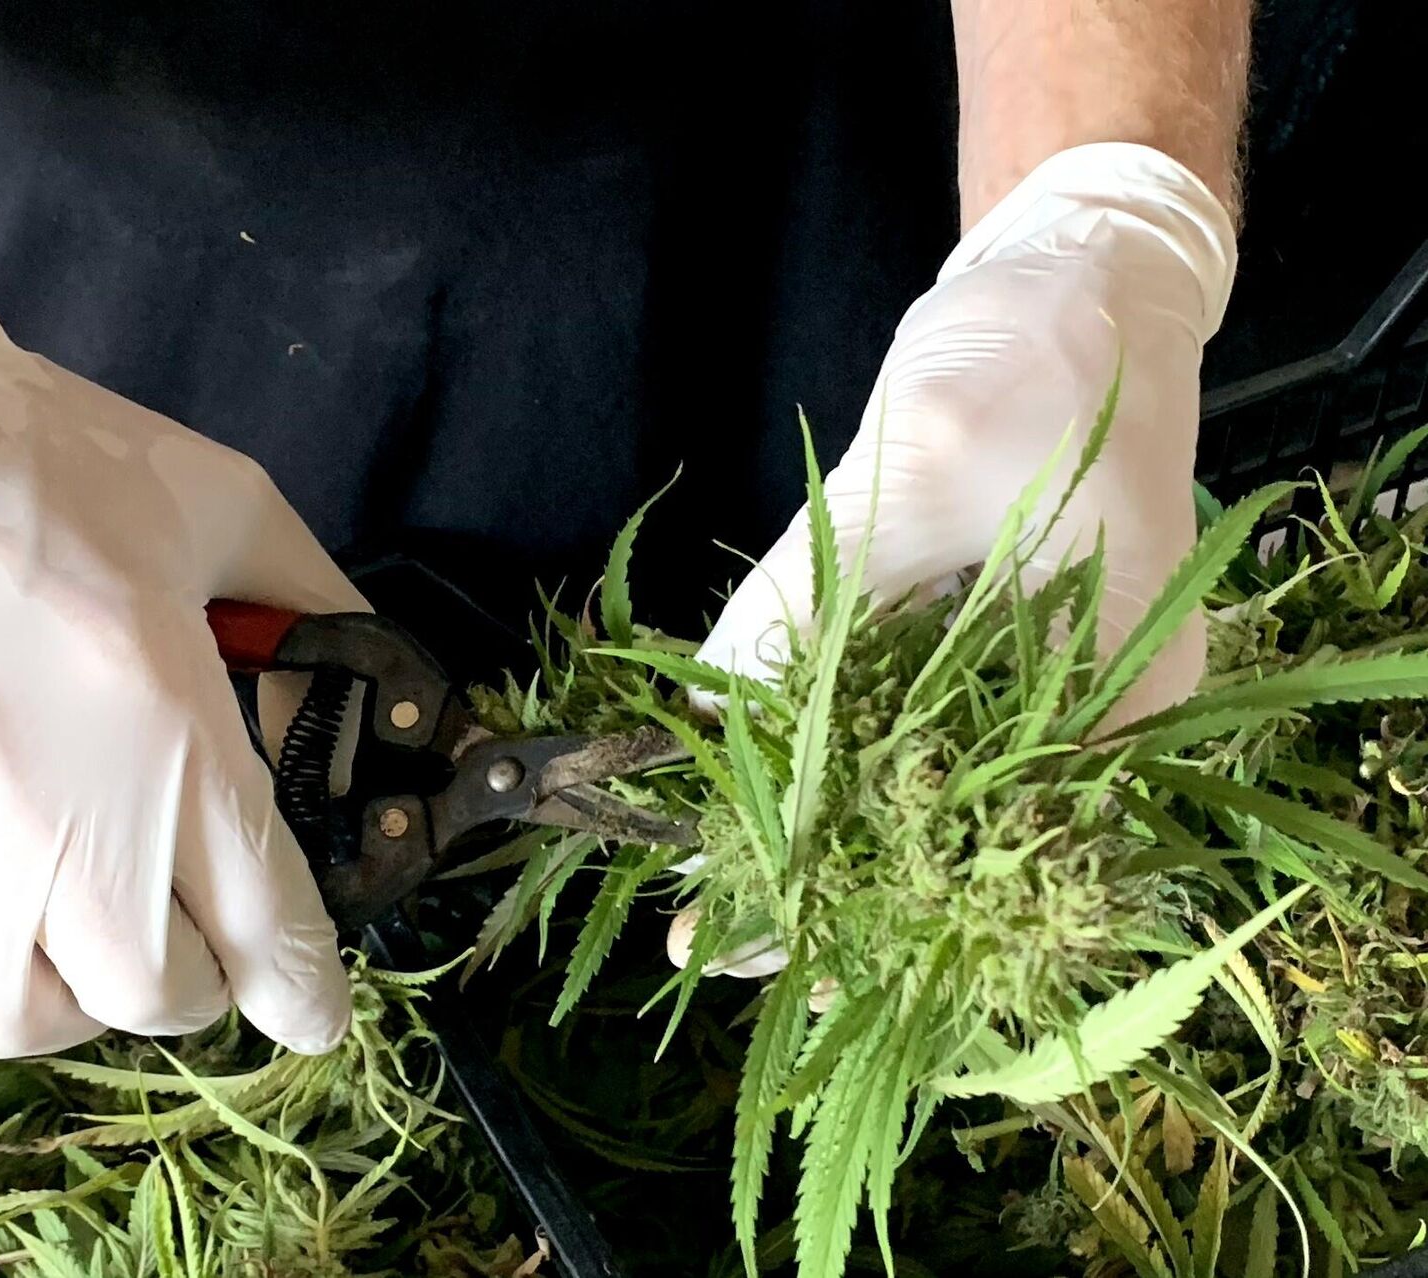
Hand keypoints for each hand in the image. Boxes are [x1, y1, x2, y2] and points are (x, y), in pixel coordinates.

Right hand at [0, 231, 364, 1065]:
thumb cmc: (27, 451)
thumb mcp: (220, 505)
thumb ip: (316, 614)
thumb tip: (373, 704)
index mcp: (166, 730)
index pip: (268, 926)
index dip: (305, 990)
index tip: (312, 1014)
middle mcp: (48, 819)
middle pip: (151, 993)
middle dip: (185, 975)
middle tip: (172, 926)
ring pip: (14, 1018)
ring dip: (56, 992)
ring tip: (54, 930)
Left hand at [678, 143, 1236, 975]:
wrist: (1073, 272)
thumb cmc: (1033, 356)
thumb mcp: (919, 465)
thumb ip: (818, 592)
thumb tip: (714, 706)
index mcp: (1122, 682)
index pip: (1000, 843)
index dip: (879, 906)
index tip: (775, 947)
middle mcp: (1086, 698)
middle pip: (955, 833)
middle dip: (834, 888)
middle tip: (715, 939)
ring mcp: (1035, 664)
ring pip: (921, 781)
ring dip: (822, 830)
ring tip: (717, 886)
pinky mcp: (979, 629)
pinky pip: (898, 710)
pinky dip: (826, 745)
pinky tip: (749, 780)